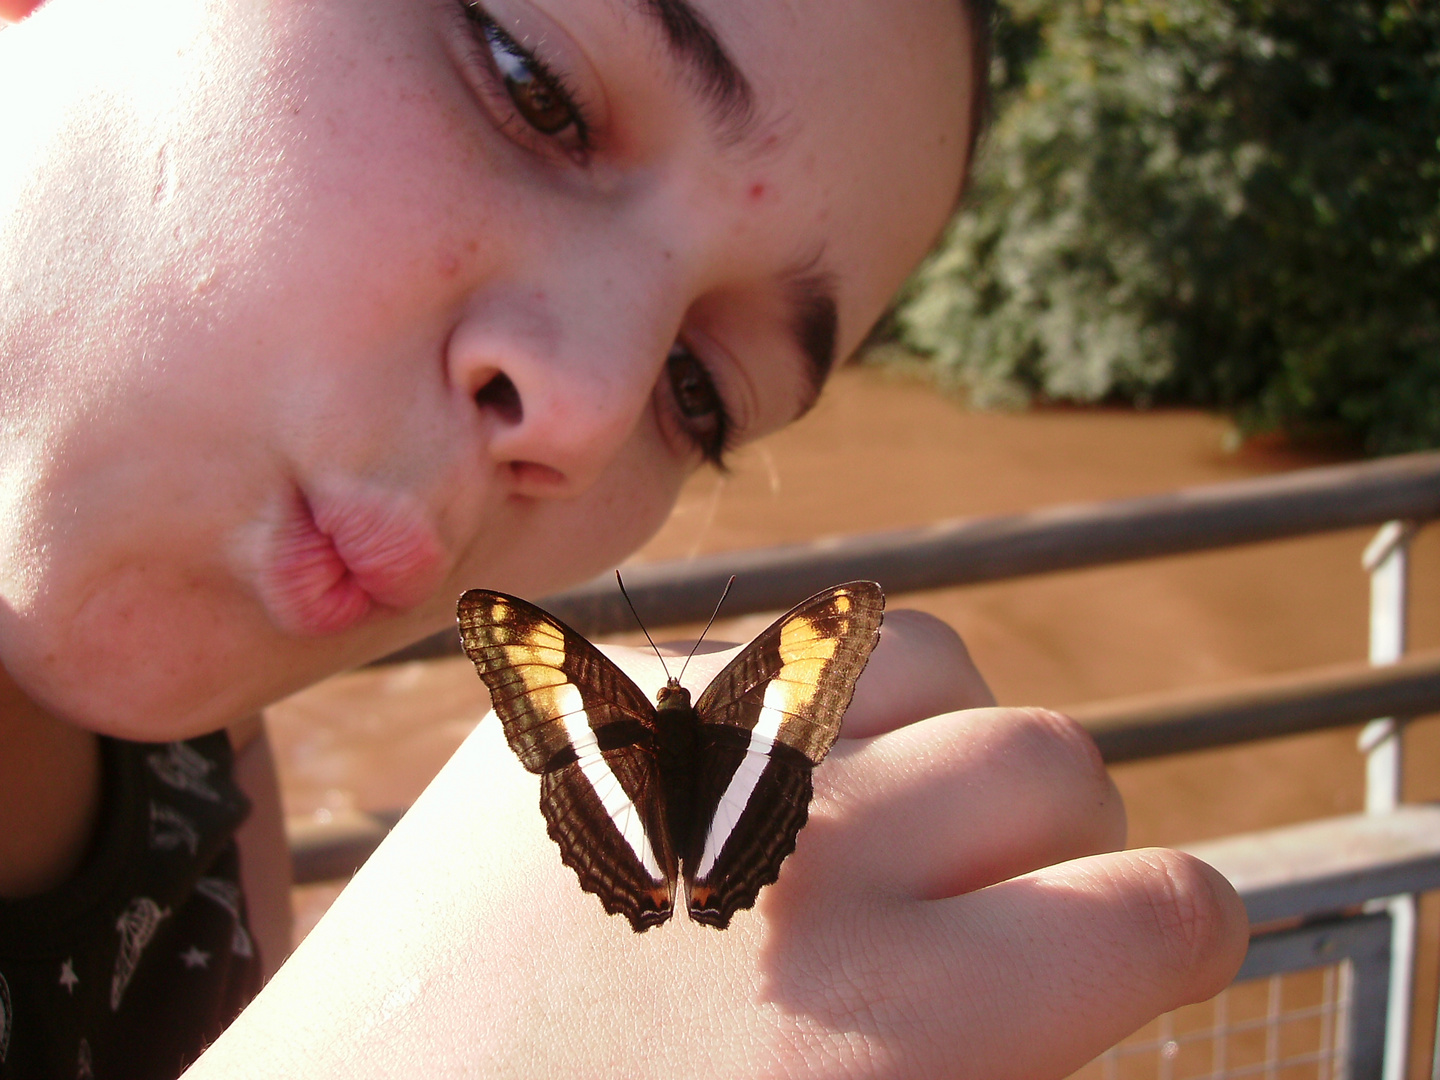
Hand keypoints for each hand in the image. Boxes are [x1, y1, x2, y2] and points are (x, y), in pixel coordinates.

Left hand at [187, 611, 1246, 1078]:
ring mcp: (679, 750)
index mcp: (885, 1022)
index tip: (1156, 932)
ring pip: (922, 654)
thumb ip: (984, 1071)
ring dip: (944, 733)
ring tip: (896, 807)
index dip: (1182, 925)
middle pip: (1051, 756)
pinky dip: (799, 711)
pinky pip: (763, 651)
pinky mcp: (589, 705)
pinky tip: (752, 786)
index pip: (1153, 909)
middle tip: (1012, 891)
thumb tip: (1071, 984)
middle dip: (1069, 831)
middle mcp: (794, 855)